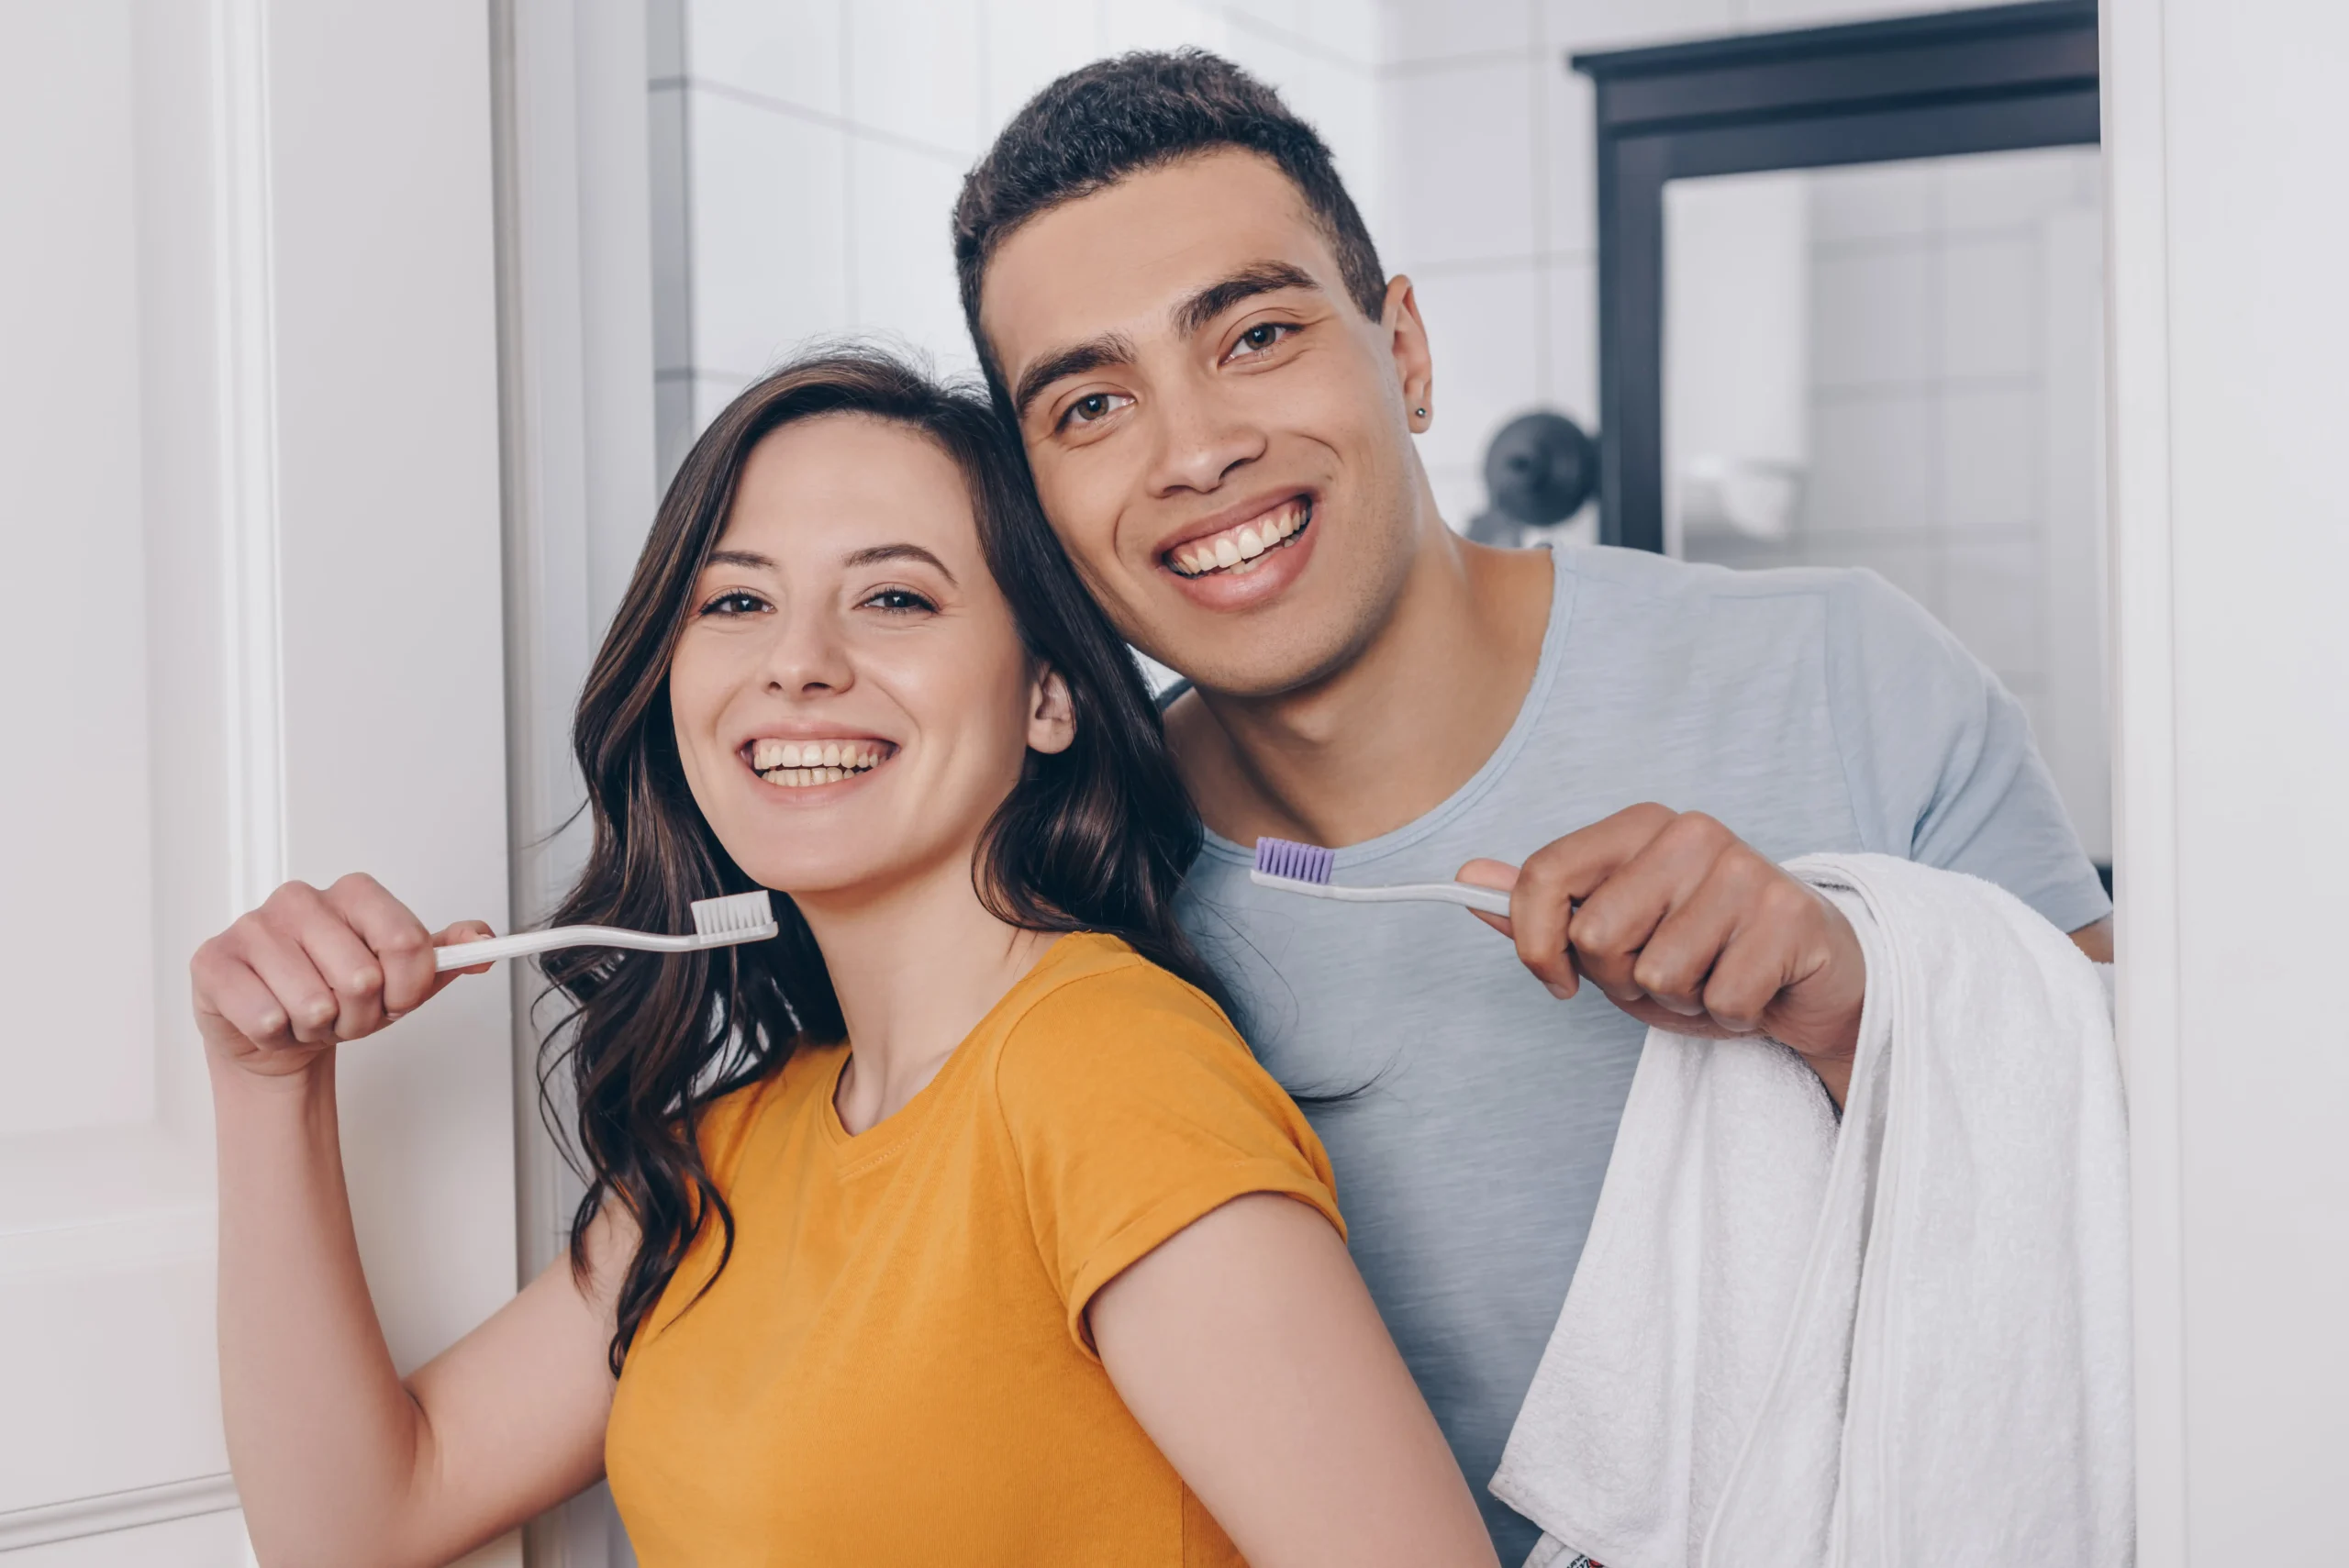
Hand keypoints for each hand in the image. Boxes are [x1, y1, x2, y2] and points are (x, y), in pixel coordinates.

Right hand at [190, 874, 494, 1079]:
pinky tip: (273, 1020)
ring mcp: (253, 926)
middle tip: (343, 1012)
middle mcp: (301, 899)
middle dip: (360, 1015)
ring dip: (318, 1029)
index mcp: (354, 894)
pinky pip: (265, 1017)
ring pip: (313, 1003)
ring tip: (308, 1016)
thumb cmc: (339, 996)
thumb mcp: (402, 979)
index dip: (408, 988)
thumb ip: (444, 956)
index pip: (406, 941)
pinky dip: (277, 1036)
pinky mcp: (213, 961)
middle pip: (361, 978)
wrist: (277, 1030)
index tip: (396, 999)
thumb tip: (481, 941)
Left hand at [1458, 805, 1864, 1095]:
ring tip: (1712, 978)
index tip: (1558, 980)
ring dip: (1680, 1002)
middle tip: (1668, 974)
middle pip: (1596, 936)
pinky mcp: (1789, 915)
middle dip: (1622, 981)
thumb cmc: (1705, 954)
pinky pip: (1719, 1000)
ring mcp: (1743, 869)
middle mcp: (1690, 833)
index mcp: (1639, 826)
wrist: (1813, 980)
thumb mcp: (1615, 937)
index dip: (1534, 945)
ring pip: (1658, 974)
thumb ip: (1545, 910)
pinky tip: (1752, 991)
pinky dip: (1729, 1016)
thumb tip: (1469, 878)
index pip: (1545, 875)